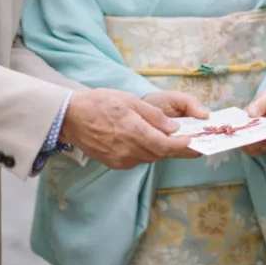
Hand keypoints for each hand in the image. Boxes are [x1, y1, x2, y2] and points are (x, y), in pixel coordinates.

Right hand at [59, 89, 199, 169]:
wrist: (70, 118)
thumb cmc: (100, 103)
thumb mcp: (129, 100)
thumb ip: (153, 116)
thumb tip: (173, 128)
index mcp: (133, 132)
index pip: (165, 146)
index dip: (182, 146)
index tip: (194, 142)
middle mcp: (128, 151)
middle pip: (160, 154)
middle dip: (175, 148)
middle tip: (190, 141)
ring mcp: (120, 159)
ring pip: (149, 158)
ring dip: (161, 150)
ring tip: (169, 139)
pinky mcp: (114, 163)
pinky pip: (137, 160)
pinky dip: (146, 152)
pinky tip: (147, 141)